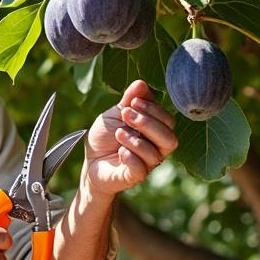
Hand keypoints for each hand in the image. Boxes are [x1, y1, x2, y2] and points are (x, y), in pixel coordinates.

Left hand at [83, 80, 177, 195]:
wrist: (90, 161)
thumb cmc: (106, 137)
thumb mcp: (115, 114)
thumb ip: (129, 99)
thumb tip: (141, 82)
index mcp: (155, 131)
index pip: (168, 120)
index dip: (153, 109)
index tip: (132, 102)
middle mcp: (156, 148)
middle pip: (169, 138)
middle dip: (147, 123)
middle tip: (126, 115)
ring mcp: (146, 164)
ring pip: (157, 154)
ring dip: (135, 140)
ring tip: (118, 134)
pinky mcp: (133, 177)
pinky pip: (141, 169)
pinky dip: (130, 157)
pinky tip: (119, 151)